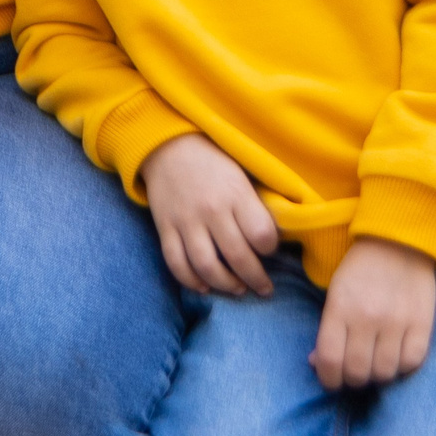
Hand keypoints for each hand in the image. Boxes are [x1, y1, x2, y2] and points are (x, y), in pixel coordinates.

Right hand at [140, 132, 277, 297]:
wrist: (168, 146)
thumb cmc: (213, 162)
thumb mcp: (241, 175)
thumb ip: (254, 205)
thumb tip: (271, 240)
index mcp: (235, 193)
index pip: (261, 234)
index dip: (270, 248)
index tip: (269, 250)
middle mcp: (211, 209)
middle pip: (237, 256)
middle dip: (256, 279)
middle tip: (264, 288)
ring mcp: (186, 220)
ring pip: (206, 266)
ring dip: (226, 285)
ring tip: (238, 289)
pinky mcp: (165, 228)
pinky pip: (176, 263)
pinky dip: (190, 281)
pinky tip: (204, 287)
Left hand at [312, 237, 435, 389]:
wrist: (398, 241)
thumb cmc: (360, 269)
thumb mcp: (334, 293)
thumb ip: (326, 330)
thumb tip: (316, 363)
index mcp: (340, 308)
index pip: (330, 359)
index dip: (328, 379)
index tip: (331, 381)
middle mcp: (367, 318)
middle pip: (358, 372)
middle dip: (352, 379)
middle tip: (354, 373)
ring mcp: (397, 322)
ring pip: (385, 372)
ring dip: (377, 376)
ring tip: (376, 365)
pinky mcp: (422, 324)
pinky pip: (412, 362)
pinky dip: (402, 368)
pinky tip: (396, 357)